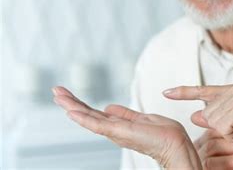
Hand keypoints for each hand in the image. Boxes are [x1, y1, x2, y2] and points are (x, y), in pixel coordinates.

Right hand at [52, 86, 200, 168]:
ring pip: (89, 118)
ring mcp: (115, 132)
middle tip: (55, 90)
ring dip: (72, 106)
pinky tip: (71, 111)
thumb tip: (108, 108)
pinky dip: (83, 118)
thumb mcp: (143, 118)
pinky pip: (98, 125)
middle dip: (72, 103)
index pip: (96, 113)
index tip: (67, 94)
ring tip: (57, 95)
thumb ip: (125, 114)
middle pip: (88, 115)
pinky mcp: (119, 132)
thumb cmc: (165, 134)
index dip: (82, 104)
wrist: (175, 143)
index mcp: (120, 125)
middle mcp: (114, 129)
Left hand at [164, 84, 232, 166]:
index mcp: (232, 90)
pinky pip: (221, 127)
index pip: (203, 90)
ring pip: (212, 121)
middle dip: (220, 127)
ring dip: (227, 132)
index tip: (166, 92)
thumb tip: (195, 115)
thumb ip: (214, 116)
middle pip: (206, 112)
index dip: (183, 92)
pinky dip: (232, 135)